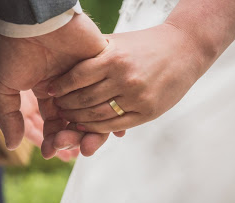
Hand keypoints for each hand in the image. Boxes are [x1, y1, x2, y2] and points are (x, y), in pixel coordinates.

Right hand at [0, 13, 110, 158]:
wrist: (34, 21)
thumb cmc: (14, 50)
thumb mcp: (4, 86)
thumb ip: (9, 116)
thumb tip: (13, 145)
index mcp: (49, 92)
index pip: (56, 121)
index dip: (54, 137)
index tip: (51, 151)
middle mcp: (70, 87)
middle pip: (77, 119)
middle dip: (72, 137)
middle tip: (70, 148)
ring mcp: (87, 77)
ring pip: (95, 110)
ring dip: (92, 129)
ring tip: (88, 144)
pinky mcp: (102, 66)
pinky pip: (111, 93)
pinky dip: (113, 111)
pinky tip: (115, 129)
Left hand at [48, 24, 210, 133]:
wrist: (184, 50)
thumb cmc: (147, 44)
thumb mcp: (120, 42)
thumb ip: (94, 52)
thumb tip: (64, 65)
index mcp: (116, 58)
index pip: (78, 77)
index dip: (59, 86)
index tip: (49, 91)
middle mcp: (126, 78)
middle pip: (84, 99)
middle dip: (65, 106)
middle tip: (56, 108)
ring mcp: (138, 97)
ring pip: (98, 116)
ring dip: (78, 119)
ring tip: (69, 117)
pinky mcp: (148, 112)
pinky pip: (115, 125)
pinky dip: (97, 129)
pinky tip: (87, 126)